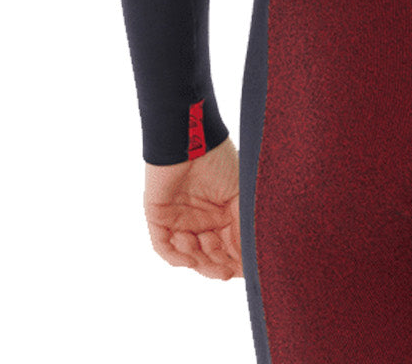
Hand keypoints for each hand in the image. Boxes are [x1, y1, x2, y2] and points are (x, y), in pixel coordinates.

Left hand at [144, 134, 242, 278]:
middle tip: (224, 270)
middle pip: (210, 260)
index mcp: (224, 215)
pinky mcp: (159, 218)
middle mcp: (203, 221)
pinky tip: (189, 242)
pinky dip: (177, 253)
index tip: (245, 271)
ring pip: (189, 257)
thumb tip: (252, 260)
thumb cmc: (219, 160)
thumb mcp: (241, 195)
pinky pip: (164, 248)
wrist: (190, 141)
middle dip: (217, 266)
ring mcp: (180, 221)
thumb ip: (245, 227)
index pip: (230, 250)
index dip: (237, 263)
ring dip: (199, 257)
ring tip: (206, 239)